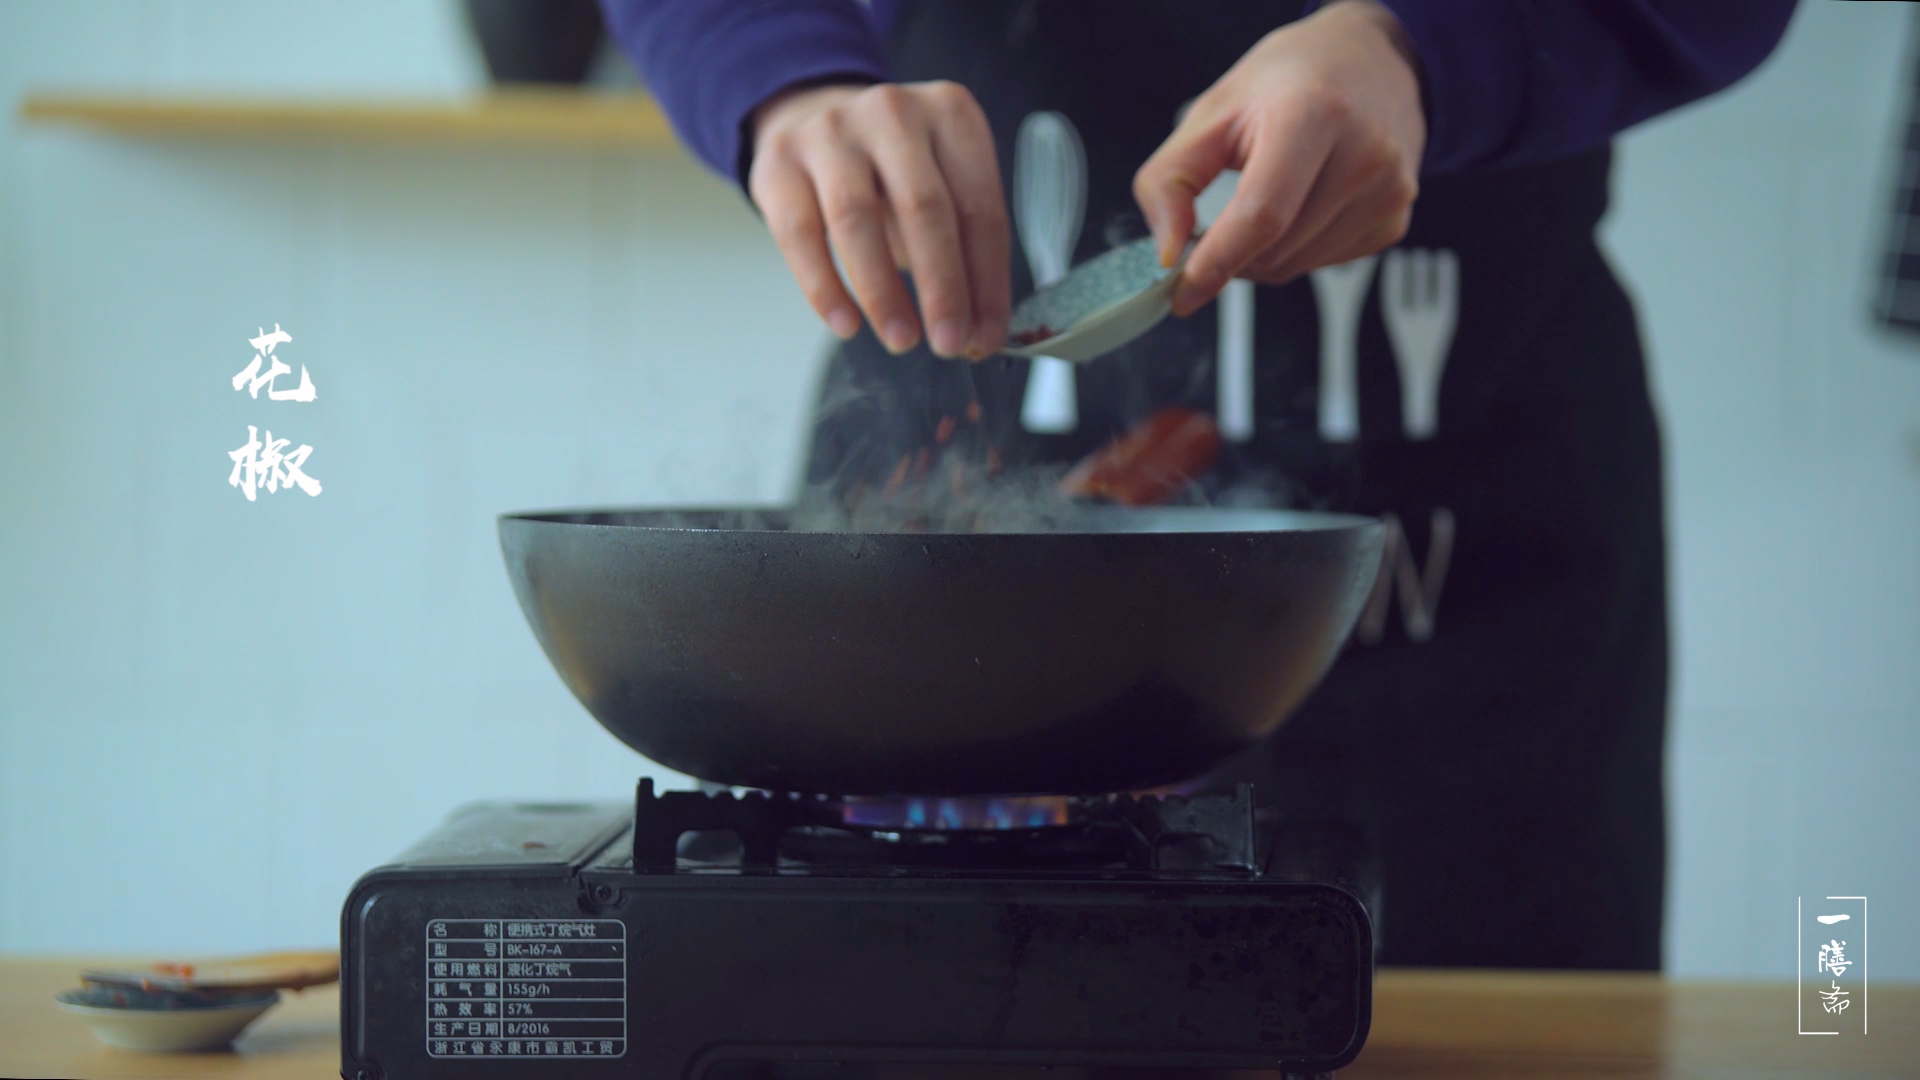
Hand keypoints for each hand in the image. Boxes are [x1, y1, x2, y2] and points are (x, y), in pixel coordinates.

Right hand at [749, 81, 1011, 358]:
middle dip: (942, 287)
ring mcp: (830, 130)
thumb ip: (964, 248)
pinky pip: (800, 233)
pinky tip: (846, 325)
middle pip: (923, 208)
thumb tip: (979, 332)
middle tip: (948, 344)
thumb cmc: (893, 171)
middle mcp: (892, 111)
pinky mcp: (778, 160)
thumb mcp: (942, 186)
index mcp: (951, 115)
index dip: (986, 281)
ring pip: (857, 219)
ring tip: (901, 340)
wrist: (815, 119)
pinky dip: (824, 287)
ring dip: (883, 292)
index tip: (986, 336)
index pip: (979, 208)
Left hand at [1133, 0, 1424, 315]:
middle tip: (1214, 224)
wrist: (1371, 61)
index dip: (1216, 262)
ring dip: (1260, 254)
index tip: (1182, 290)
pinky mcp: (1395, 219)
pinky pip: (1323, 265)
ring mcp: (1387, 191)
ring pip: (1295, 267)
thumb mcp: (1212, 112)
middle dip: (1229, 254)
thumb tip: (1167, 252)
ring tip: (1263, 199)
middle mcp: (1364, 153)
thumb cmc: (1292, 80)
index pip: (1261, 215)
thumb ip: (1169, 182)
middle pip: (1274, 250)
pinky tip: (1300, 205)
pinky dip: (1294, 250)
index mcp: (1314, 113)